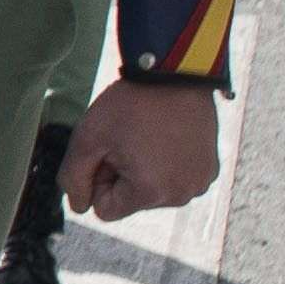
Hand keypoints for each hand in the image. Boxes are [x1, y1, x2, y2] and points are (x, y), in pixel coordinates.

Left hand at [65, 76, 221, 222]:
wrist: (174, 74)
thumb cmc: (129, 105)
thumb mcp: (87, 140)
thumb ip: (73, 178)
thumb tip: (79, 207)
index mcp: (151, 193)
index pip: (106, 209)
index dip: (98, 180)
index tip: (107, 151)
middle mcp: (182, 194)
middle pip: (132, 200)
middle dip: (122, 175)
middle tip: (126, 139)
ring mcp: (200, 182)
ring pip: (154, 190)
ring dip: (143, 169)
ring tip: (146, 136)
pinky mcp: (211, 168)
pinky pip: (176, 178)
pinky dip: (166, 163)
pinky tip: (165, 135)